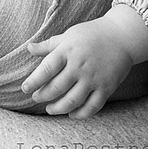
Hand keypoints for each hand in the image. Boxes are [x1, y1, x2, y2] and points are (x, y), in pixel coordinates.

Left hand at [21, 17, 135, 118]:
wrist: (122, 36)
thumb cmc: (91, 34)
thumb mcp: (68, 35)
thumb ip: (48, 45)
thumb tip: (28, 48)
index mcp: (67, 51)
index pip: (46, 69)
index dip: (34, 81)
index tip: (25, 88)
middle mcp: (80, 66)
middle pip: (57, 87)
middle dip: (43, 96)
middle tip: (36, 98)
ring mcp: (94, 78)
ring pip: (72, 100)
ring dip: (58, 108)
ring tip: (50, 109)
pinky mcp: (106, 88)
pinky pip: (92, 106)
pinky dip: (81, 114)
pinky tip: (71, 114)